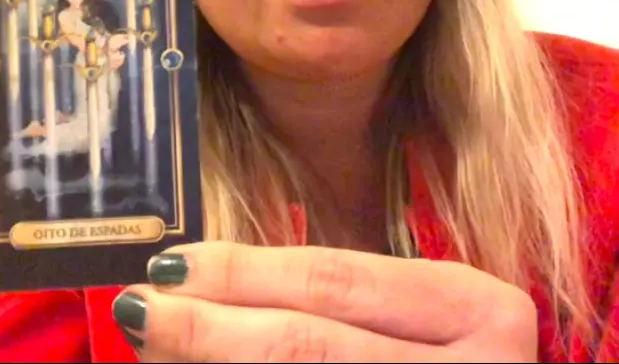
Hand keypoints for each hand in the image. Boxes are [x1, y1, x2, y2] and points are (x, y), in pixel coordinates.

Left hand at [112, 241, 536, 361]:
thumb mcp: (426, 321)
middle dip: (210, 329)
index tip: (172, 265)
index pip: (338, 281)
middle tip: (138, 311)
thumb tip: (206, 283)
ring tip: (151, 349)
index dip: (244, 271)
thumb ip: (341, 302)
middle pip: (310, 345)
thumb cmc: (454, 363)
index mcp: (480, 310)